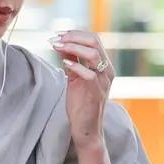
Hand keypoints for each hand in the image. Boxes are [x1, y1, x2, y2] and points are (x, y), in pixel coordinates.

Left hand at [50, 30, 114, 150]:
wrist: (86, 130)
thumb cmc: (80, 105)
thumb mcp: (74, 79)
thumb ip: (71, 62)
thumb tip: (60, 44)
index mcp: (104, 65)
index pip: (94, 39)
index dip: (75, 34)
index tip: (58, 34)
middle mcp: (107, 71)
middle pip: (95, 42)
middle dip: (73, 37)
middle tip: (56, 38)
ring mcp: (103, 81)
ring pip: (93, 54)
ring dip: (73, 47)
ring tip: (57, 46)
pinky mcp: (96, 92)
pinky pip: (89, 74)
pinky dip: (76, 65)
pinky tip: (64, 62)